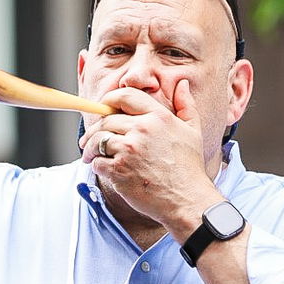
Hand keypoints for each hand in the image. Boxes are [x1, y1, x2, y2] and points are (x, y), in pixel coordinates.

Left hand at [78, 80, 219, 237]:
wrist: (187, 200)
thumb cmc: (189, 168)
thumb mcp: (193, 131)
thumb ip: (186, 105)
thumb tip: (182, 84)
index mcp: (158, 117)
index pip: (124, 96)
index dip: (109, 100)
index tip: (103, 108)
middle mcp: (142, 129)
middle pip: (106, 120)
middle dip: (95, 130)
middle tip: (90, 140)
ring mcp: (129, 150)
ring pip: (97, 140)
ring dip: (90, 148)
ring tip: (90, 155)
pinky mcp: (119, 170)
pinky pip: (97, 162)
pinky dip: (96, 166)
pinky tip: (103, 170)